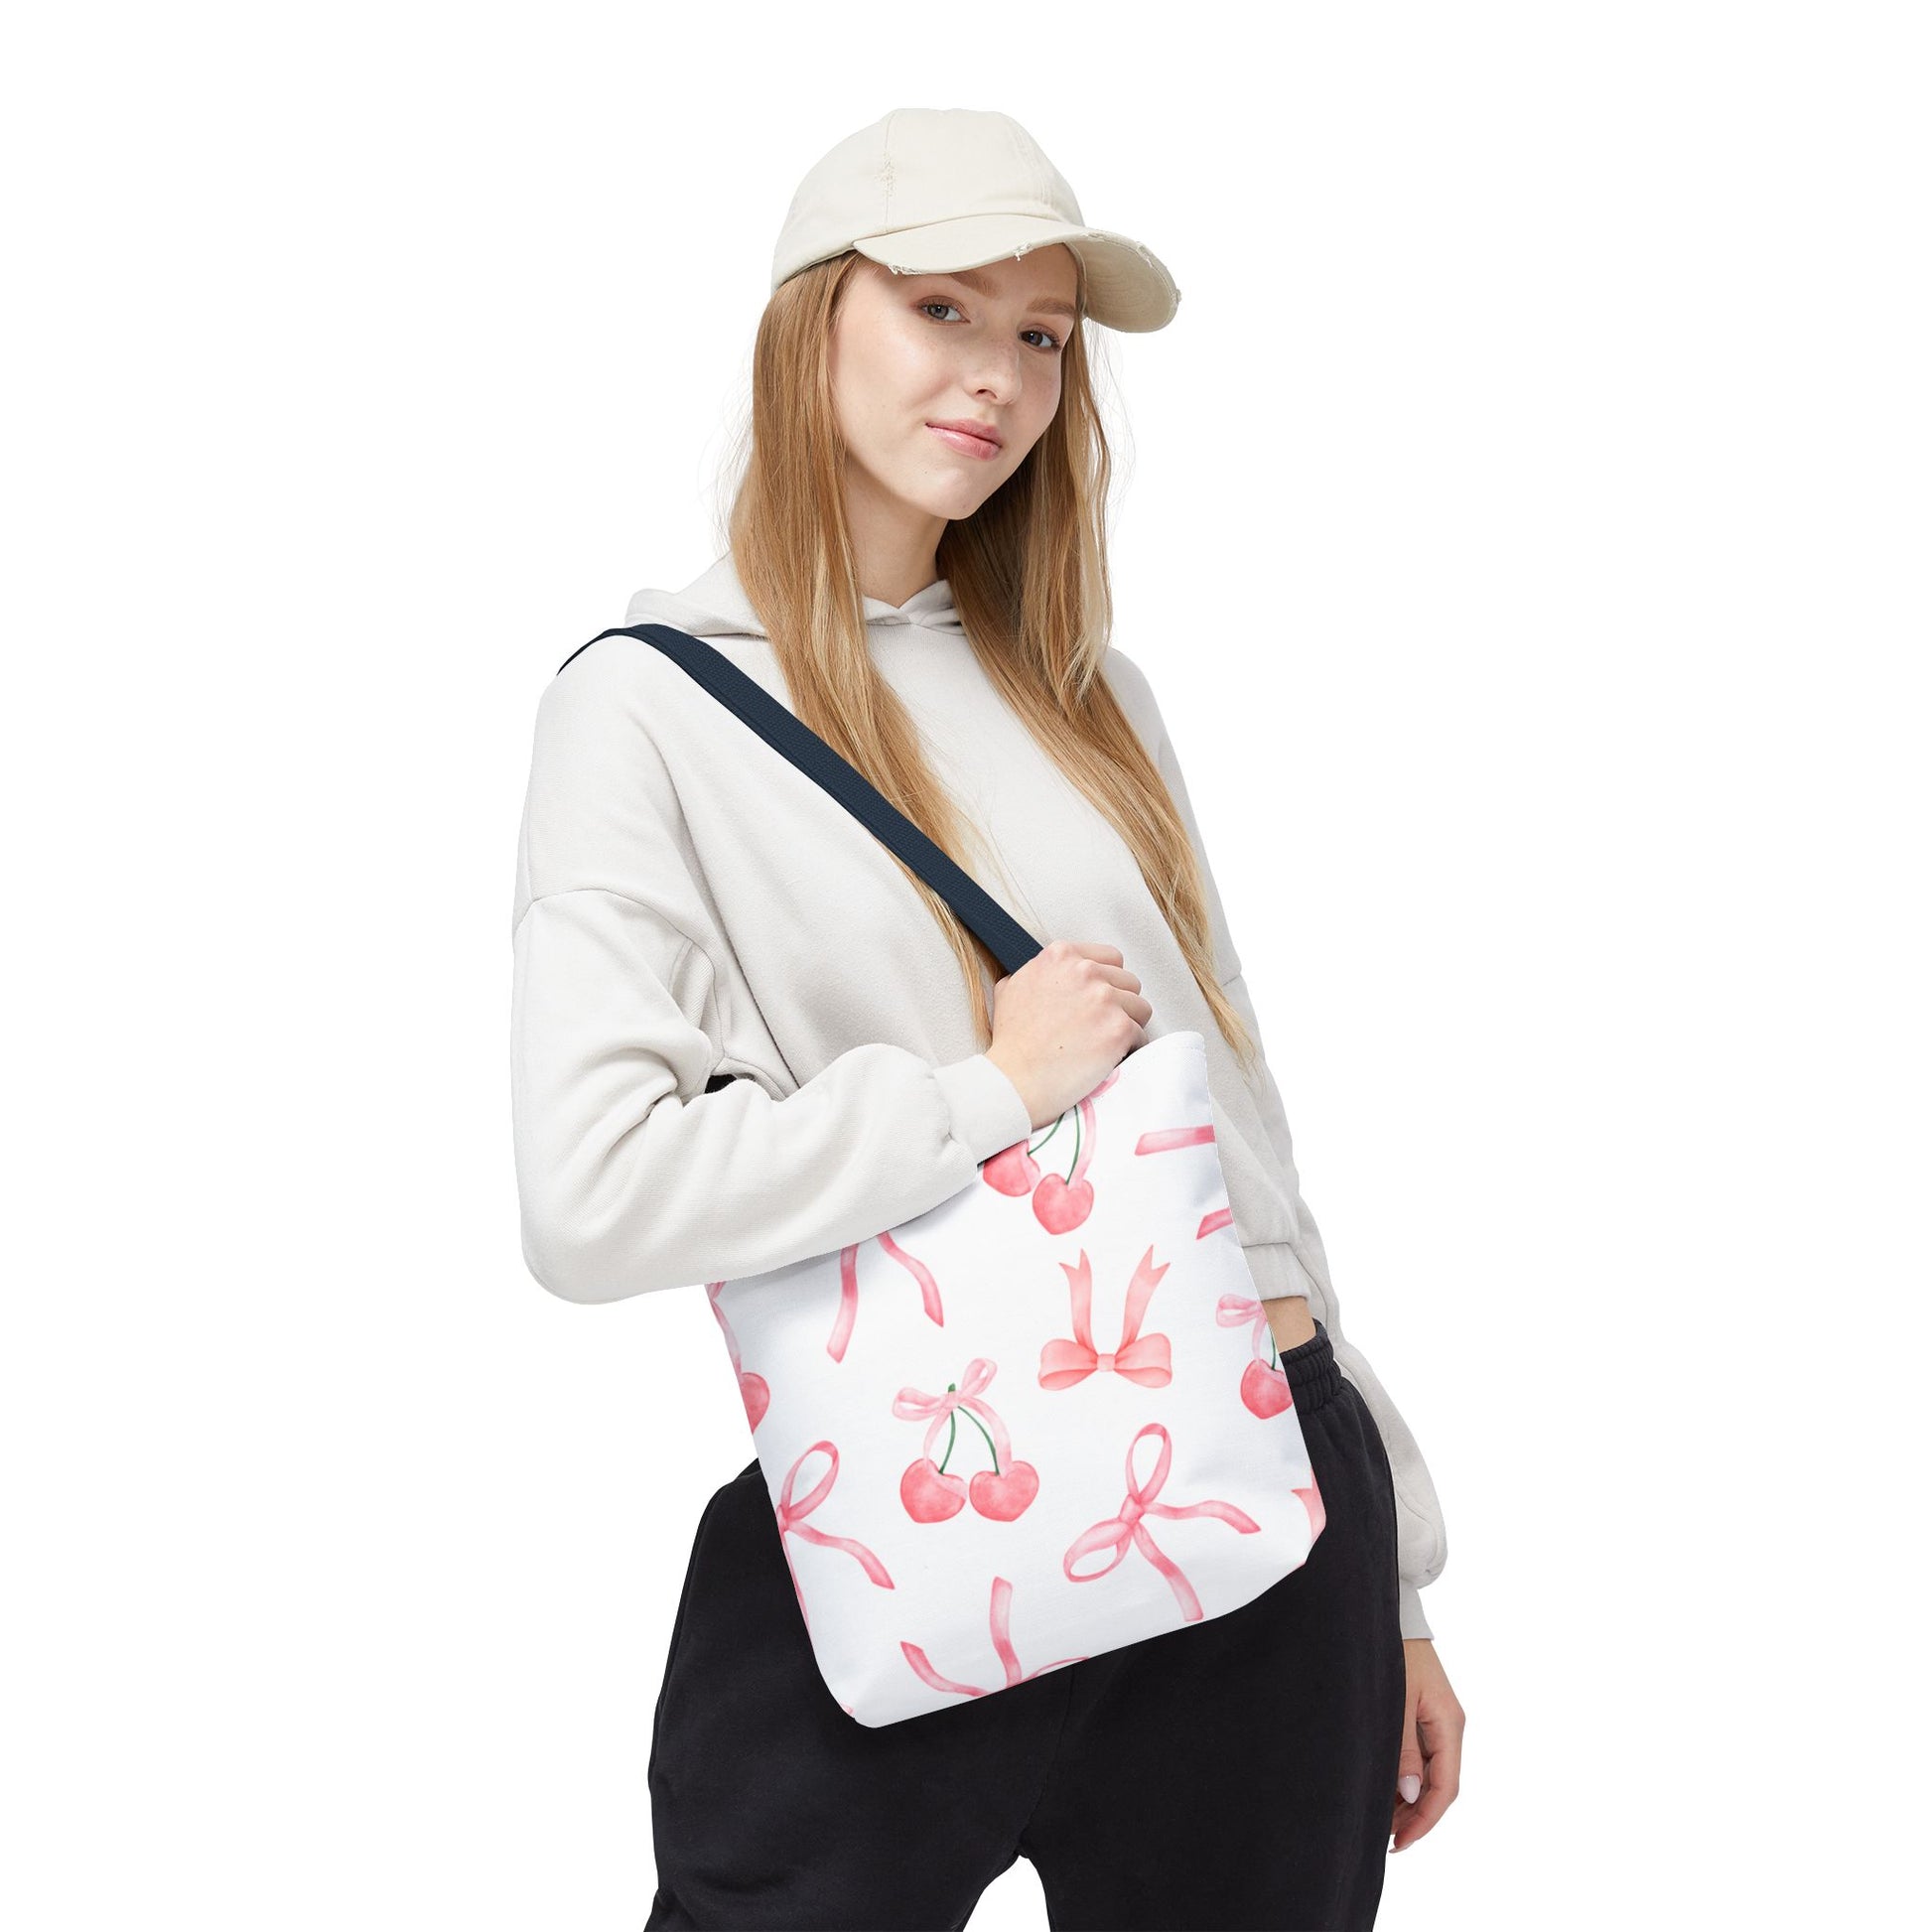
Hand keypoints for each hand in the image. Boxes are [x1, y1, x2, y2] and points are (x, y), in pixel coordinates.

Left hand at [1391, 1639, 1463, 1851]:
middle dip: (1416, 1815)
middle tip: (1387, 1838)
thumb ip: (1403, 1748)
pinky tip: (1387, 1789)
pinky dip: (1406, 1777)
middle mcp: (1449, 1726)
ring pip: (1431, 1773)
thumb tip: (1410, 1793)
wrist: (1393, 1614)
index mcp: (1450, 1724)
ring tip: (1383, 1820)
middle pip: (1440, 1785)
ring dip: (1410, 1799)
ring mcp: (1439, 1721)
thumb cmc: (1394, 1653)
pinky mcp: (1426, 1714)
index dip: (1425, 1819)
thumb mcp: (1396, 1701)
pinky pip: (1422, 1757)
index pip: (1445, 1787)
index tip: (1401, 1842)